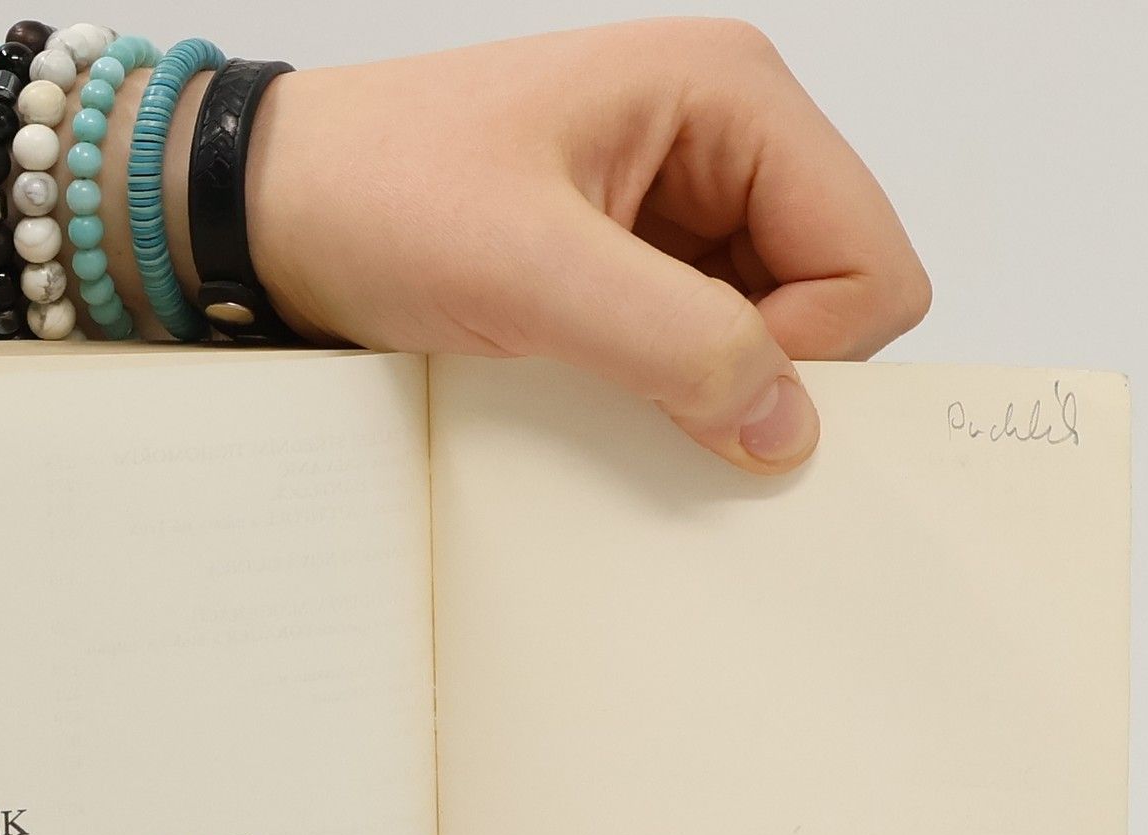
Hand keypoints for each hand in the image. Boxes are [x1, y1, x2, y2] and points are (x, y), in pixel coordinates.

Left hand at [251, 19, 932, 472]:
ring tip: (600, 375)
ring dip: (708, 381)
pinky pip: (703, 344)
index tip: (710, 394)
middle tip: (650, 391)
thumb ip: (676, 344)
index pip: (870, 259)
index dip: (814, 351)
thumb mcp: (532, 272)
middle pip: (836, 296)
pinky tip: (594, 382)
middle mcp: (725, 137)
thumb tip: (789, 425)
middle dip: (766, 367)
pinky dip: (668, 385)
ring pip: (773, 331)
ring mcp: (683, 200)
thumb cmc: (380, 193)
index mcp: (731, 95)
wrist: (276, 209)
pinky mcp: (637, 259)